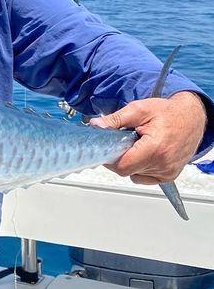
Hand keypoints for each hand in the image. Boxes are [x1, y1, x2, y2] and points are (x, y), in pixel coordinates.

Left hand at [89, 91, 206, 183]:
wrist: (192, 117)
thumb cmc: (168, 113)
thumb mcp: (139, 110)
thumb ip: (116, 119)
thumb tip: (95, 126)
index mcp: (155, 149)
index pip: (122, 166)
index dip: (110, 159)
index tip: (107, 148)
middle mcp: (163, 164)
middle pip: (127, 170)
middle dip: (120, 157)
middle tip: (125, 142)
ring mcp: (167, 172)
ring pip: (134, 175)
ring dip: (131, 162)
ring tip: (139, 145)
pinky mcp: (169, 175)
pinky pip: (145, 178)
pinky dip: (140, 168)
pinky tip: (145, 154)